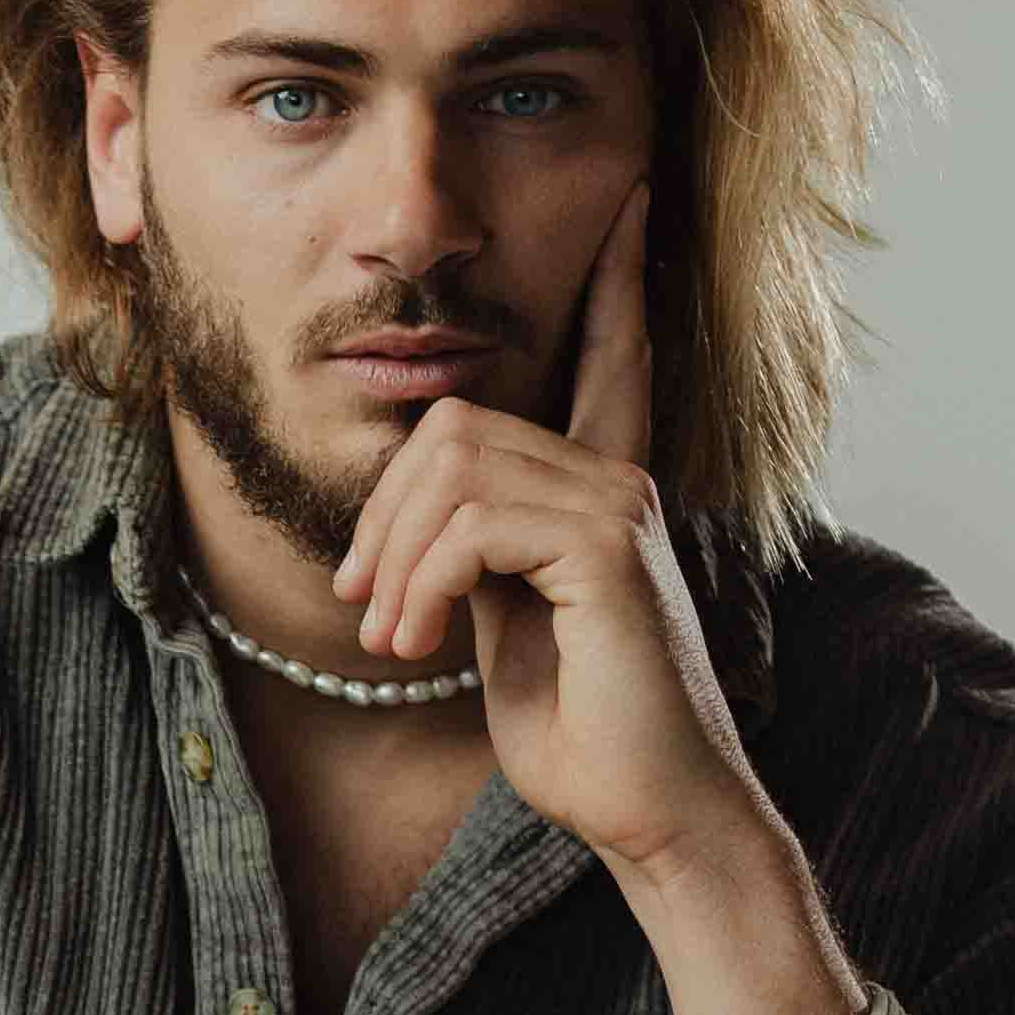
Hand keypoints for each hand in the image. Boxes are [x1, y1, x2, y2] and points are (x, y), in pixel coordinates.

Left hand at [328, 171, 769, 883]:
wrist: (649, 813)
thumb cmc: (582, 737)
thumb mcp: (507, 631)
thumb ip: (479, 559)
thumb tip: (419, 528)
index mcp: (601, 492)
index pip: (612, 357)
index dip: (618, 282)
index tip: (632, 201)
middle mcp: (619, 480)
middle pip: (459, 423)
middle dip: (384, 513)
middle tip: (365, 607)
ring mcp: (620, 507)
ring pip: (455, 467)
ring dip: (394, 558)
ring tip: (392, 639)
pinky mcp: (608, 550)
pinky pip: (475, 521)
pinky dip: (424, 581)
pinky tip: (420, 642)